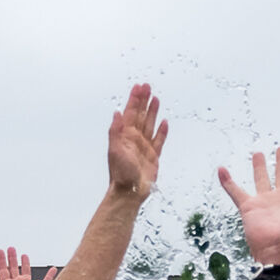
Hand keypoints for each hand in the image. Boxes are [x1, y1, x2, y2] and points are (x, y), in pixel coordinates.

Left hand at [0, 246, 56, 279]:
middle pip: (13, 269)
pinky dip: (50, 276)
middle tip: (10, 248)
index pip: (3, 271)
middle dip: (12, 259)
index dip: (1, 261)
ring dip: (25, 264)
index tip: (0, 251)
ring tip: (24, 255)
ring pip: (26, 273)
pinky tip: (53, 270)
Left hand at [107, 83, 168, 201]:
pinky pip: (159, 140)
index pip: (131, 113)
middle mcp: (134, 139)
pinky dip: (162, 131)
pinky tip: (164, 122)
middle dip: (144, 100)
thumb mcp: (115, 150)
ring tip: (156, 99)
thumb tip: (116, 113)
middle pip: (141, 115)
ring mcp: (144, 147)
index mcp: (125, 136)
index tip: (139, 87)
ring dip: (153, 111)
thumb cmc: (120, 174)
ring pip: (150, 124)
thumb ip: (116, 131)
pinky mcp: (153, 156)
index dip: (135, 99)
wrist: (129, 192)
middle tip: (147, 87)